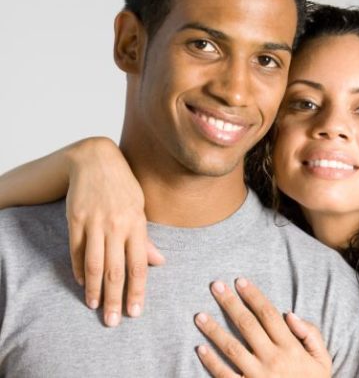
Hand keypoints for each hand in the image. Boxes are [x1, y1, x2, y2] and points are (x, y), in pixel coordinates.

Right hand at [66, 137, 164, 326]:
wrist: (95, 160)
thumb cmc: (123, 186)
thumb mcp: (140, 208)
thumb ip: (146, 238)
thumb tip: (159, 263)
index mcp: (137, 223)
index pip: (139, 265)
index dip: (137, 290)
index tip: (135, 312)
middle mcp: (116, 225)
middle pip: (115, 270)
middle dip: (114, 299)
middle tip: (112, 321)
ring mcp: (94, 223)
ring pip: (94, 265)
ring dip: (94, 290)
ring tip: (94, 306)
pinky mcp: (75, 220)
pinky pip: (76, 251)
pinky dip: (80, 269)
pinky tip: (83, 282)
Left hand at [194, 278, 331, 376]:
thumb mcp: (323, 360)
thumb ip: (311, 334)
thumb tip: (289, 314)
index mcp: (290, 348)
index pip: (268, 314)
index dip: (253, 296)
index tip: (239, 281)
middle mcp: (272, 360)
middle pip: (247, 325)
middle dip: (230, 303)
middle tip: (215, 286)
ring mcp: (257, 377)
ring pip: (231, 348)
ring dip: (213, 331)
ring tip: (199, 316)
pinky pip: (225, 376)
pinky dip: (211, 363)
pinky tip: (200, 348)